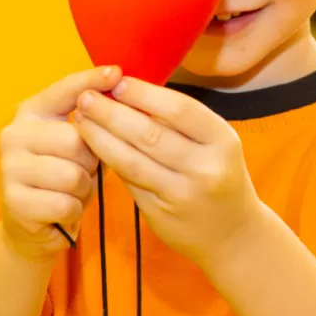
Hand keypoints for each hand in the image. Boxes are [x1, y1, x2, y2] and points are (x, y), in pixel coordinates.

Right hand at [0, 65, 122, 261]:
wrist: (33, 226)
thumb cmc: (64, 175)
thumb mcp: (79, 143)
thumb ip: (94, 121)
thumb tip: (120, 90)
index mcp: (32, 111)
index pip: (66, 89)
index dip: (92, 80)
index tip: (117, 72)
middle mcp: (14, 133)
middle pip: (75, 140)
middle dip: (90, 161)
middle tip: (83, 171)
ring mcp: (9, 167)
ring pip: (72, 174)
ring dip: (83, 188)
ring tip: (73, 190)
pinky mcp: (13, 201)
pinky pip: (65, 204)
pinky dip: (74, 209)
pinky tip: (63, 208)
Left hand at [74, 78, 262, 271]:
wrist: (234, 234)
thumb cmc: (218, 173)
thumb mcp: (214, 143)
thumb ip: (180, 121)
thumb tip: (130, 90)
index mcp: (222, 140)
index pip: (178, 109)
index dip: (144, 94)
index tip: (117, 81)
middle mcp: (205, 168)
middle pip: (149, 134)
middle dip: (112, 113)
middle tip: (87, 96)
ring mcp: (182, 195)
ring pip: (132, 161)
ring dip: (101, 137)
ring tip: (81, 118)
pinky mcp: (161, 216)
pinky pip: (129, 182)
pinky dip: (109, 160)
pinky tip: (93, 145)